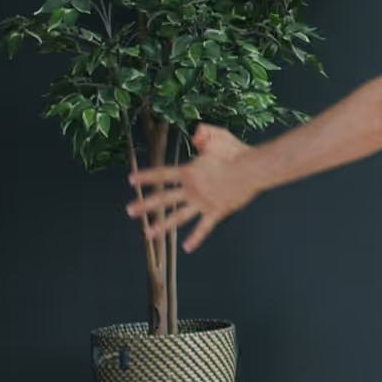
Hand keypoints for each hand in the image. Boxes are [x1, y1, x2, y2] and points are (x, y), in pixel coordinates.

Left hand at [125, 123, 256, 251]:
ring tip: (149, 233)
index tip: (131, 180)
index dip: (145, 177)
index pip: (162, 174)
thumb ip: (204, 134)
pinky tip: (187, 247)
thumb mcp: (218, 137)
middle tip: (130, 211)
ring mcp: (203, 202)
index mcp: (189, 172)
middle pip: (164, 198)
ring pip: (178, 216)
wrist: (252, 170)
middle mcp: (192, 189)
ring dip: (163, 225)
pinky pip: (204, 227)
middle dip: (145, 205)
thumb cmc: (236, 153)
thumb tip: (195, 134)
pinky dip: (196, 237)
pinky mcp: (216, 211)